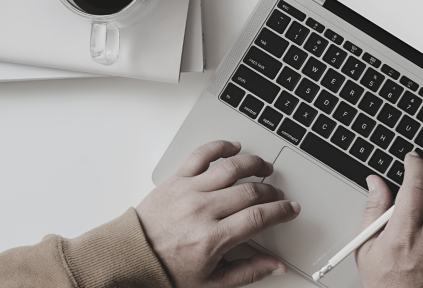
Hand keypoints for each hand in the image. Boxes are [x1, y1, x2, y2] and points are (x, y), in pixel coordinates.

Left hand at [136, 141, 300, 287]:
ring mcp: (189, 191)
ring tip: (264, 168)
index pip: (258, 217)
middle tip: (277, 196)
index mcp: (212, 238)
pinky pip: (202, 154)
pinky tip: (233, 148)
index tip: (290, 209)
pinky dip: (220, 147)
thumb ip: (248, 271)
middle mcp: (202, 211)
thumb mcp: (212, 282)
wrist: (132, 256)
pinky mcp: (176, 179)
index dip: (281, 211)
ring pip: (231, 167)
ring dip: (254, 164)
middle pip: (250, 191)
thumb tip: (276, 266)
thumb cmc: (166, 270)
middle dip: (271, 192)